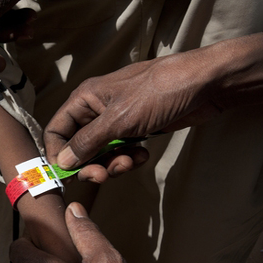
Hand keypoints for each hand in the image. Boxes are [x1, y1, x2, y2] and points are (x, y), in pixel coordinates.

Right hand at [44, 33, 262, 181]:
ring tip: (130, 161)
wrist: (205, 86)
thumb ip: (87, 142)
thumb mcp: (118, 119)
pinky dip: (130, 158)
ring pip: (101, 153)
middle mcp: (97, 110)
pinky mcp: (135, 130)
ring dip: (112, 164)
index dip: (58, 153)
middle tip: (102, 176)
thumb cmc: (159, 92)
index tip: (68, 175)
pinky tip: (143, 154)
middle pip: (78, 146)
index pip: (57, 129)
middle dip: (89, 164)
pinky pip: (122, 152)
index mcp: (86, 99)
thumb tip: (61, 162)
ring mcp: (117, 121)